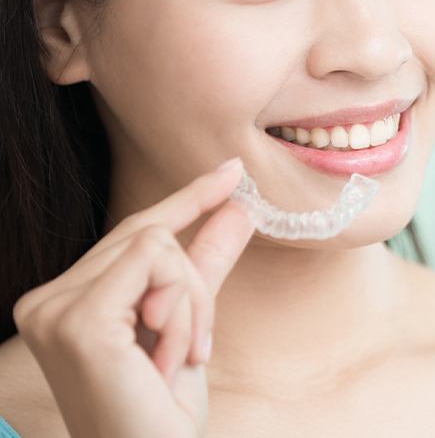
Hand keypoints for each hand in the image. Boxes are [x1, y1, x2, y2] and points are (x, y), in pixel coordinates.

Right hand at [12, 157, 254, 437]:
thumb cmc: (160, 410)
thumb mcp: (188, 323)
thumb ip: (206, 261)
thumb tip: (239, 206)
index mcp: (66, 299)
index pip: (134, 231)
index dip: (187, 197)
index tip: (230, 171)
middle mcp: (47, 298)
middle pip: (150, 234)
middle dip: (192, 285)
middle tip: (195, 346)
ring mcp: (55, 307)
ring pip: (158, 243)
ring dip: (190, 304)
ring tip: (176, 360)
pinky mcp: (78, 319)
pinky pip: (156, 262)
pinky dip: (182, 309)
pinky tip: (166, 359)